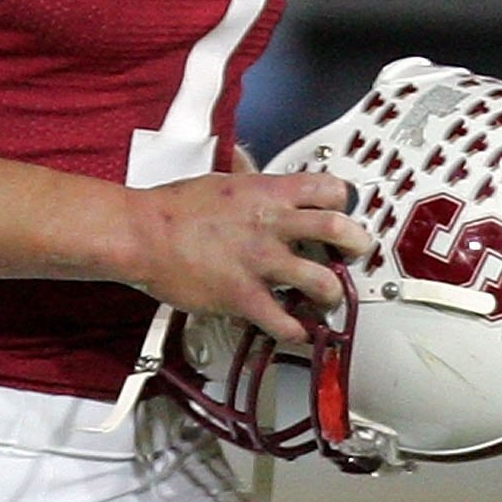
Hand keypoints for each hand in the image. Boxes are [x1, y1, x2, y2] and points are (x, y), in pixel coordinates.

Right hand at [121, 168, 369, 345]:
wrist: (142, 233)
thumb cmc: (173, 208)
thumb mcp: (221, 181)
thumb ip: (247, 181)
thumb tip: (251, 169)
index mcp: (268, 192)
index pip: (328, 189)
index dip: (344, 201)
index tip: (346, 211)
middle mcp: (272, 225)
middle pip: (338, 229)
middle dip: (358, 244)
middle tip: (358, 253)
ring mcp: (261, 262)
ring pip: (321, 281)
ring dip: (332, 294)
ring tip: (329, 300)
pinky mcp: (244, 295)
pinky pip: (283, 321)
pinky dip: (296, 331)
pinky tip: (296, 331)